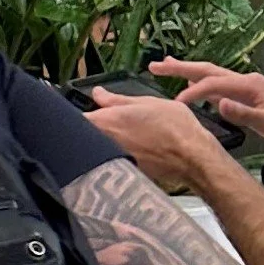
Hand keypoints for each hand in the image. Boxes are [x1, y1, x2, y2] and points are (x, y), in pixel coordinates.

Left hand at [84, 88, 219, 194]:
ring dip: (99, 142)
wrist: (192, 157)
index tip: (75, 113)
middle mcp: (103, 142)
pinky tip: (130, 150)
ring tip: (122, 135)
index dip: (70, 117)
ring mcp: (111, 159)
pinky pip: (108, 160)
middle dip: (86, 129)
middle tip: (101, 122)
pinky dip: (113, 154)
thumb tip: (97, 93)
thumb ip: (116, 100)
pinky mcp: (121, 171)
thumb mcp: (146, 102)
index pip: (74, 119)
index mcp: (106, 121)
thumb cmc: (174, 127)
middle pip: (82, 136)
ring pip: (95, 149)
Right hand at [147, 57, 263, 147]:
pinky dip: (200, 83)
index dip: (192, 92)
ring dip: (187, 71)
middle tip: (155, 65)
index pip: (212, 85)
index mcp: (248, 85)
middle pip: (206, 70)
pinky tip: (191, 86)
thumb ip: (243, 113)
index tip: (176, 104)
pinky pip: (217, 86)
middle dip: (180, 67)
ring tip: (166, 67)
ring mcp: (244, 86)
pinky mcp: (244, 95)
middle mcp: (244, 81)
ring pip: (210, 75)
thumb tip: (219, 104)